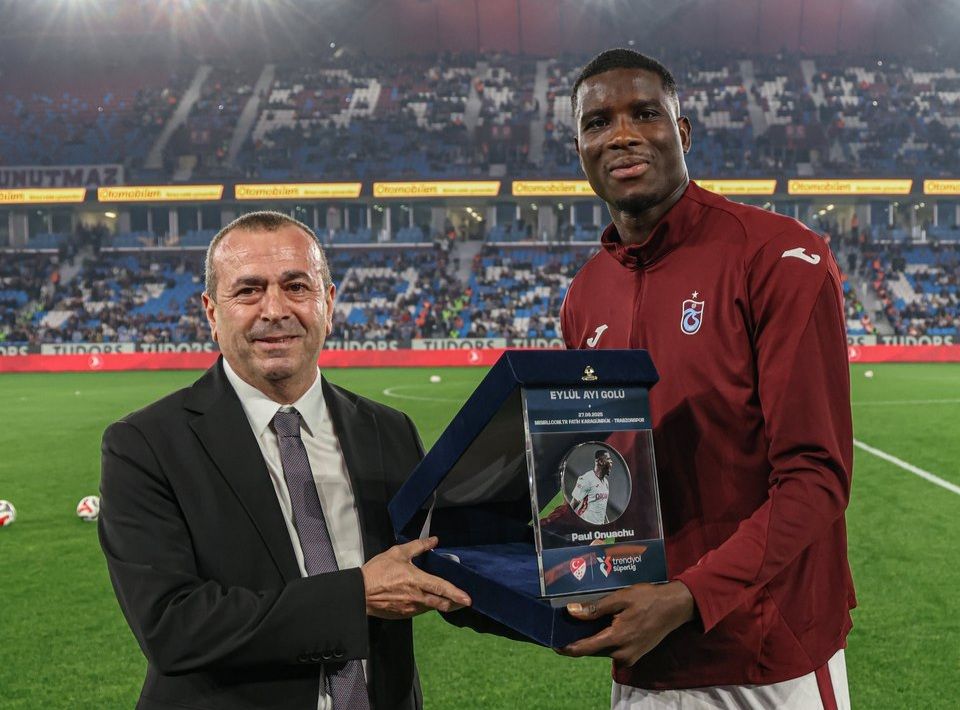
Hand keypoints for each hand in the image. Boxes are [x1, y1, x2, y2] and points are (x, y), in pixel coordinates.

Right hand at [360, 536, 470, 619]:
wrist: (360, 592)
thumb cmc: (378, 571)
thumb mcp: (397, 553)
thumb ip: (418, 546)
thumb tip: (434, 540)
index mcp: (417, 581)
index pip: (441, 588)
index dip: (456, 594)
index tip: (468, 599)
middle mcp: (416, 597)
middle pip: (441, 604)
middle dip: (455, 604)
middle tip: (464, 603)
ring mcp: (410, 609)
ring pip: (431, 608)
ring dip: (441, 605)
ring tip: (448, 600)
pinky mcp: (404, 615)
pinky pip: (420, 611)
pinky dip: (427, 607)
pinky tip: (427, 601)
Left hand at [559, 581, 694, 667]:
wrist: (675, 607)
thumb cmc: (648, 598)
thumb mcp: (620, 598)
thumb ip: (595, 608)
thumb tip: (571, 612)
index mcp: (617, 639)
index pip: (585, 649)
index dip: (567, 648)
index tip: (553, 644)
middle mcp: (623, 654)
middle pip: (593, 650)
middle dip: (579, 641)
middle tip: (567, 627)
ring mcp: (631, 656)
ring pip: (603, 650)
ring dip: (593, 640)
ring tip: (582, 624)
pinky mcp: (636, 655)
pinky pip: (614, 650)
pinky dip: (606, 640)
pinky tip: (601, 626)